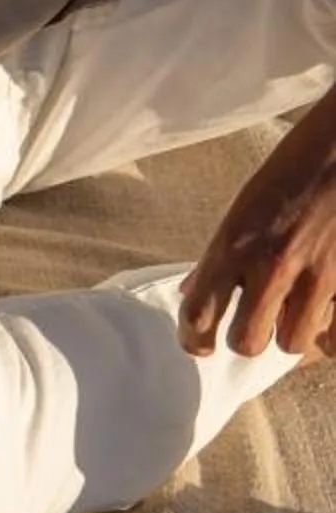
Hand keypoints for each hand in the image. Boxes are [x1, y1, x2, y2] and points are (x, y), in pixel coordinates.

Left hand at [178, 92, 335, 358]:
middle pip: (247, 343)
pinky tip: (325, 314)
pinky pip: (334, 339)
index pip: (198, 315)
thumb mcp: (244, 205)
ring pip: (293, 344)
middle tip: (250, 327)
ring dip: (289, 333)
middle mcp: (272, 263)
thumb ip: (217, 255)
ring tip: (292, 313)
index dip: (193, 340)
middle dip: (245, 339)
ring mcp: (316, 274)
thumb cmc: (294, 168)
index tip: (199, 343)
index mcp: (235, 242)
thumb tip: (190, 293)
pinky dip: (328, 333)